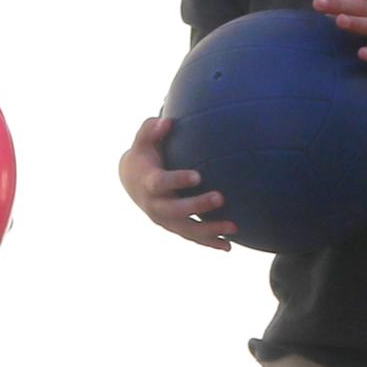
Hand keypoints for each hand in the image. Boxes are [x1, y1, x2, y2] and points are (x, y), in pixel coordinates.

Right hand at [120, 113, 235, 251]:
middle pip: (175, 210)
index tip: (197, 176)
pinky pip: (191, 237)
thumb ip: (151, 130)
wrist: (132, 181)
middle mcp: (155, 205)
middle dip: (197, 206)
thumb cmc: (144, 155)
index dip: (178, 180)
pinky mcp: (173, 227)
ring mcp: (164, 219)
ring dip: (209, 230)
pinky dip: (209, 242)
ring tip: (234, 227)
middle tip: (220, 198)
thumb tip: (167, 121)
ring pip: (186, 229)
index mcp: (148, 182)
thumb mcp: (143, 141)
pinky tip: (228, 246)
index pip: (161, 183)